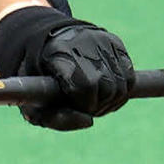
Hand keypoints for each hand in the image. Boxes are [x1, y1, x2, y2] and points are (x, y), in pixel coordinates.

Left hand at [0, 6, 134, 131]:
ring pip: (122, 84)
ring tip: (96, 104)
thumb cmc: (39, 82)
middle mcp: (84, 42)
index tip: (77, 108)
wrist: (46, 45)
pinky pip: (129, 77)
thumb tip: (89, 122)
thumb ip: (56, 119)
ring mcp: (102, 40)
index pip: (86, 85)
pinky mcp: (115, 43)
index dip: (84, 105)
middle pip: (107, 87)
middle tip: (87, 109)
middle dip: (99, 107)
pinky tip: (106, 95)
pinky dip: (121, 92)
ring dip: (111, 103)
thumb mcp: (34, 105)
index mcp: (59, 53)